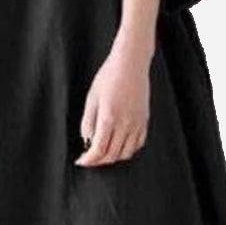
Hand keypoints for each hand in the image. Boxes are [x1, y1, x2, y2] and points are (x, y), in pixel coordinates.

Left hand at [75, 40, 150, 166]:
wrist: (130, 63)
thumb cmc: (108, 77)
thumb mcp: (91, 99)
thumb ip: (88, 123)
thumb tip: (87, 141)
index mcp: (109, 118)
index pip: (98, 150)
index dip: (88, 160)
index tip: (81, 161)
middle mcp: (125, 124)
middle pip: (111, 155)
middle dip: (98, 161)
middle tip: (89, 158)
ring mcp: (137, 123)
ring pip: (125, 153)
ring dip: (112, 158)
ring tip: (102, 153)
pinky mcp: (144, 121)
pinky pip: (137, 144)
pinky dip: (127, 150)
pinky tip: (118, 146)